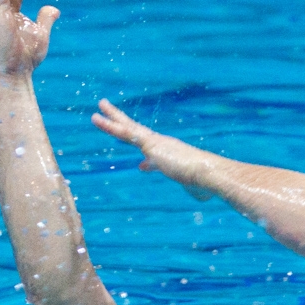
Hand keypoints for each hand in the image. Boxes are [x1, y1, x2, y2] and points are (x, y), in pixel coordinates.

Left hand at [92, 99, 212, 195]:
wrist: (207, 172)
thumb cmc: (205, 182)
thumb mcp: (197, 188)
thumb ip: (196, 189)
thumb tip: (203, 195)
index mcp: (173, 156)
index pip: (156, 157)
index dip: (148, 162)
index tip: (142, 166)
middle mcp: (163, 145)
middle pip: (139, 132)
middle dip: (125, 124)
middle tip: (111, 114)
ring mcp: (155, 143)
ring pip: (128, 128)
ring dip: (112, 118)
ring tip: (98, 109)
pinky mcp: (149, 143)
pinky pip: (125, 132)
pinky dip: (110, 126)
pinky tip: (97, 118)